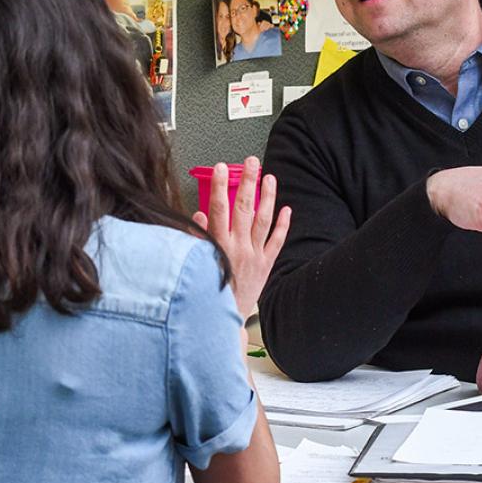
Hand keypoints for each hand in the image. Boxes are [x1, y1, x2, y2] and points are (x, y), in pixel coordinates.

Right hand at [192, 157, 291, 318]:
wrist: (223, 319)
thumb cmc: (206, 292)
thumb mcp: (195, 262)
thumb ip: (196, 237)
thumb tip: (198, 216)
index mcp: (217, 245)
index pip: (218, 208)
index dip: (220, 185)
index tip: (222, 168)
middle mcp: (237, 247)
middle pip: (244, 207)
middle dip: (248, 181)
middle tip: (252, 163)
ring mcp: (254, 255)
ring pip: (263, 220)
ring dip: (268, 197)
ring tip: (270, 178)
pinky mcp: (265, 265)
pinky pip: (277, 241)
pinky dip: (282, 225)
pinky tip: (286, 210)